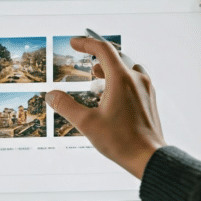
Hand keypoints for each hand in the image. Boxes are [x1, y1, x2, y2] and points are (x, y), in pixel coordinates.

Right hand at [46, 37, 165, 177]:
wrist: (148, 157)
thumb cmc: (121, 141)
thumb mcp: (87, 123)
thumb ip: (66, 106)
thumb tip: (51, 96)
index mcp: (121, 79)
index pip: (103, 50)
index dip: (86, 43)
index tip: (74, 43)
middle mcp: (136, 80)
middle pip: (116, 57)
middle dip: (98, 56)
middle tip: (86, 58)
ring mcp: (146, 89)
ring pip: (127, 68)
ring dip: (111, 67)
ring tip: (98, 75)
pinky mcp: (150, 100)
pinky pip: (135, 80)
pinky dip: (121, 78)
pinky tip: (113, 93)